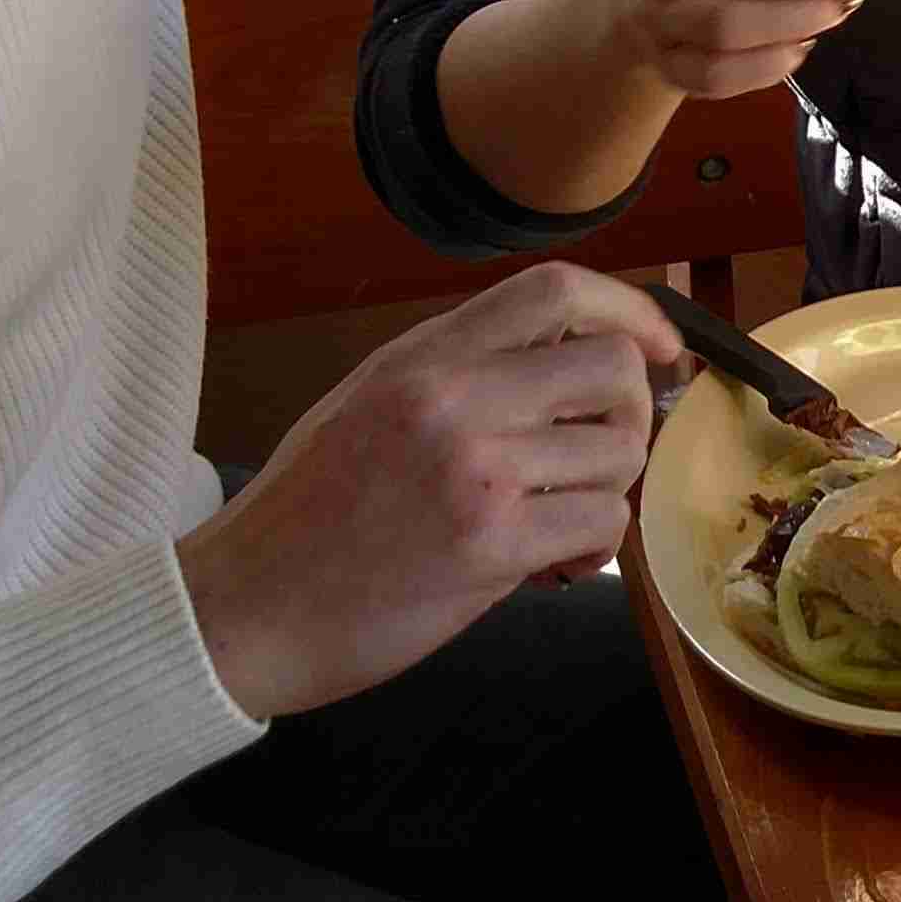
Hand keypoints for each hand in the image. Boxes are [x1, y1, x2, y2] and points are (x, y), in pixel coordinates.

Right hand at [180, 263, 684, 720]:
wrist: (239, 610)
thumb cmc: (306, 515)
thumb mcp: (371, 403)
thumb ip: (464, 374)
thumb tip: (577, 362)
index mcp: (424, 357)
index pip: (557, 291)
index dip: (632, 311)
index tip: (661, 348)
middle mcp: (452, 398)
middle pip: (613, 367)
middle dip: (631, 416)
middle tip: (595, 461)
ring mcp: (473, 470)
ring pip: (619, 453)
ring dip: (607, 491)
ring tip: (557, 522)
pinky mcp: (489, 546)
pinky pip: (602, 525)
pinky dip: (595, 549)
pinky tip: (555, 566)